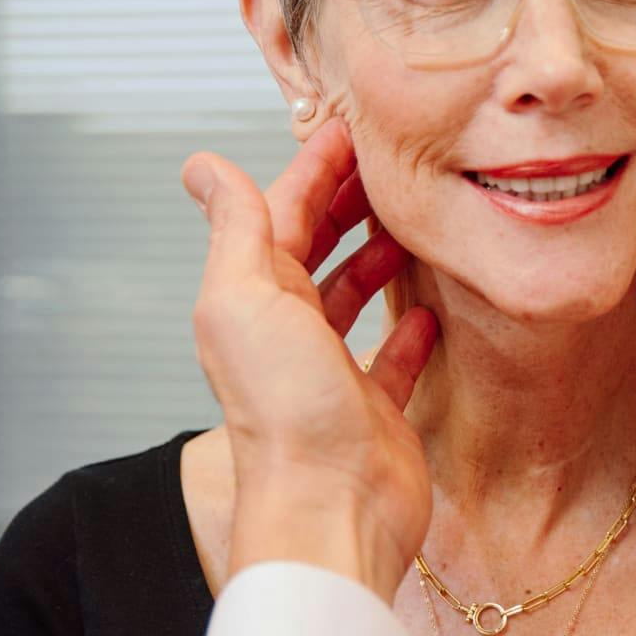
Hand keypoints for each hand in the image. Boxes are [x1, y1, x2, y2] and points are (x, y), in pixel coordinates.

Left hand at [182, 118, 438, 604]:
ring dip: (378, 257)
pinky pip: (395, 353)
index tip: (354, 128)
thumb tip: (203, 168)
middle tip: (395, 166)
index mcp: (254, 300)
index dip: (317, 167)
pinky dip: (411, 326)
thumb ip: (237, 229)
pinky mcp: (377, 405)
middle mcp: (289, 332)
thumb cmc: (289, 413)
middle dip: (350, 202)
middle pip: (320, 249)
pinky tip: (432, 309)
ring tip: (414, 223)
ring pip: (355, 296)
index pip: (286, 212)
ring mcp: (333, 369)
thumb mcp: (247, 299)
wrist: (334, 507)